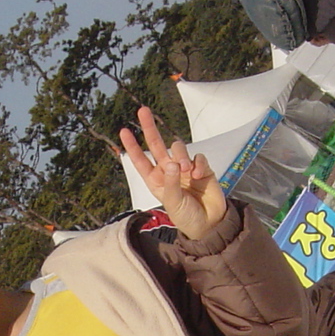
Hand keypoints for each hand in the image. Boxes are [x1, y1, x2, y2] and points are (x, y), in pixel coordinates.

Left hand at [119, 106, 227, 240]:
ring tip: (185, 169)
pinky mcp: (202, 168)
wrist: (210, 224)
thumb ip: (171, 183)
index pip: (141, 161)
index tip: (124, 131)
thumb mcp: (173, 203)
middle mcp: (169, 171)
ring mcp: (185, 168)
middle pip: (157, 145)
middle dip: (150, 128)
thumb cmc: (187, 217)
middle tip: (143, 111)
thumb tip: (172, 162)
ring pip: (179, 148)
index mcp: (156, 181)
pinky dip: (198, 163)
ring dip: (181, 155)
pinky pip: (198, 156)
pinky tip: (198, 175)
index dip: (133, 147)